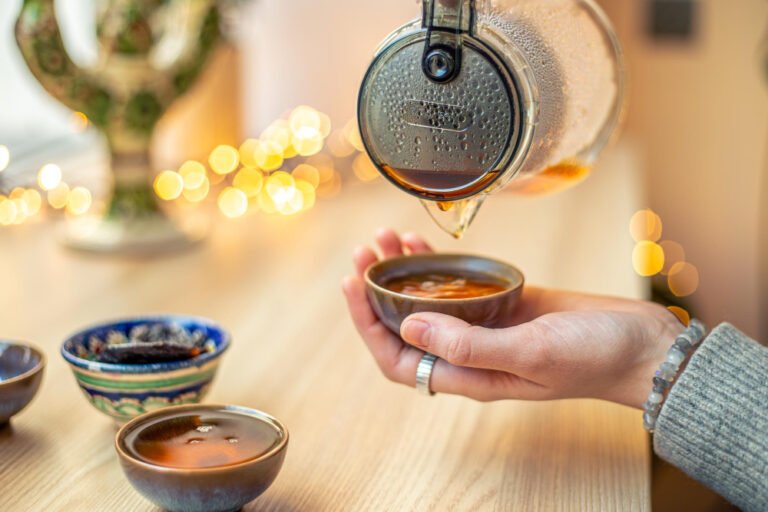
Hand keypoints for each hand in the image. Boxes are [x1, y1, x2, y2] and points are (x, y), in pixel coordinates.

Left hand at [342, 229, 683, 407]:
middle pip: (406, 327)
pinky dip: (438, 266)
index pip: (399, 359)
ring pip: (429, 303)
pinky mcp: (505, 305)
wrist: (641, 345)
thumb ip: (469, 345)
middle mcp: (471, 354)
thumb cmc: (593, 357)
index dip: (368, 325)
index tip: (355, 284)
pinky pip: (458, 287)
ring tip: (384, 238)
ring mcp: (487, 329)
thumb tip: (410, 325)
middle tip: (363, 251)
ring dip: (403, 274)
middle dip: (377, 292)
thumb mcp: (530, 352)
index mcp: (470, 375)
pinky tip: (422, 243)